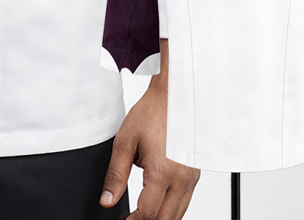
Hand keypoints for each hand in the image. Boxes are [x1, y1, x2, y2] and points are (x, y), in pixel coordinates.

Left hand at [99, 83, 199, 218]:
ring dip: (160, 217)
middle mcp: (182, 179)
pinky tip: (157, 200)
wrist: (173, 96)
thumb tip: (107, 200)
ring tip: (140, 212)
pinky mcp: (196, 174)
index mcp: (163, 172)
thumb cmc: (151, 114)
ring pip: (178, 214)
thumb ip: (116, 175)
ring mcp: (192, 178)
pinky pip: (185, 201)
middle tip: (129, 218)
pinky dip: (171, 207)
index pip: (148, 214)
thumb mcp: (125, 142)